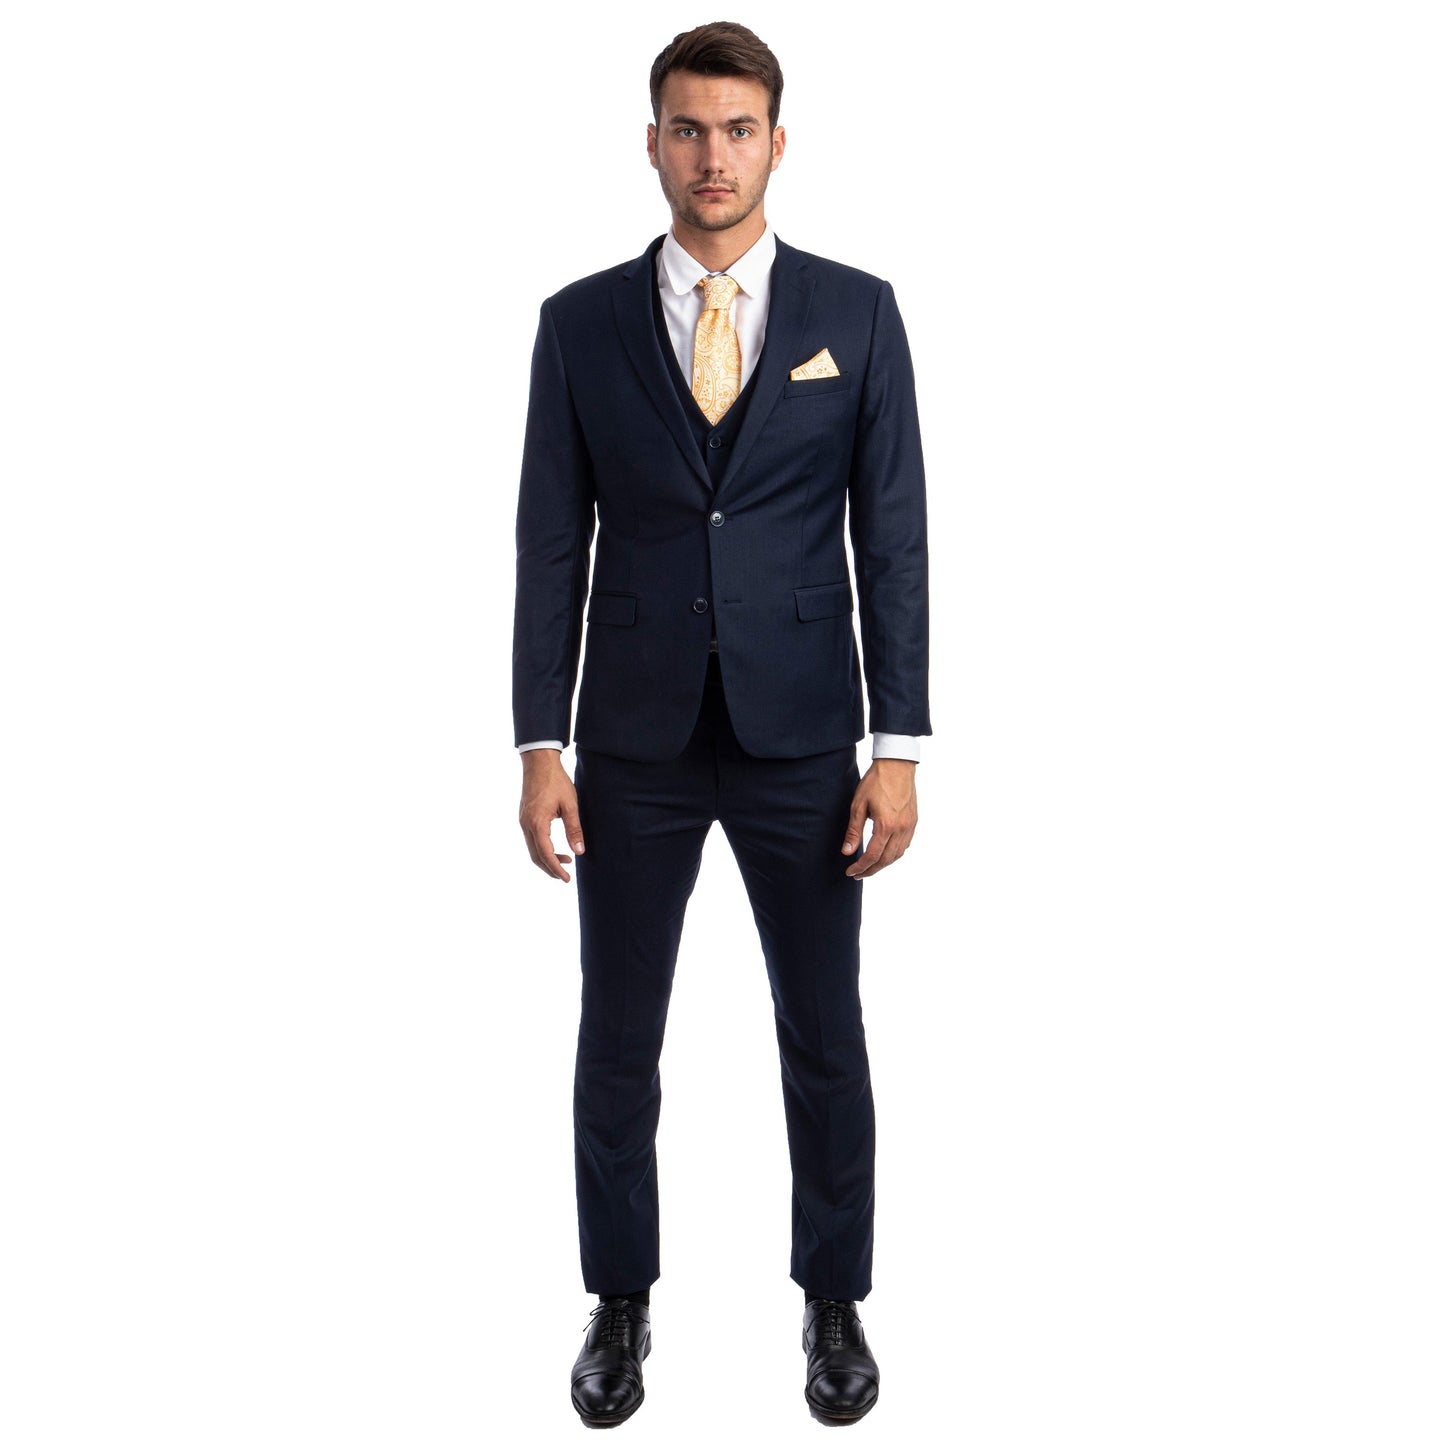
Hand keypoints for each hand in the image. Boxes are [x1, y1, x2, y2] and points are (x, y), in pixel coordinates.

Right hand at [519, 749, 585, 881]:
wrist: (539, 762)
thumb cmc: (556, 781)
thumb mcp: (570, 804)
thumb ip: (574, 829)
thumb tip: (579, 851)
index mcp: (537, 823)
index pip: (545, 854)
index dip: (556, 869)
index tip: (566, 879)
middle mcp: (526, 825)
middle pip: (536, 856)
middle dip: (550, 869)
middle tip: (565, 877)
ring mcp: (523, 821)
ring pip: (532, 849)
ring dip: (546, 859)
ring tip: (564, 861)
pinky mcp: (524, 817)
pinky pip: (531, 839)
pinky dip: (541, 849)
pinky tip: (554, 847)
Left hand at [841, 758, 917, 878]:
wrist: (897, 765)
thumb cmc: (876, 782)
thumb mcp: (858, 805)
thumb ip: (853, 831)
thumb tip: (847, 852)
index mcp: (886, 825)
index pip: (873, 856)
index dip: (861, 867)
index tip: (850, 872)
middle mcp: (901, 829)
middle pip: (886, 860)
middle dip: (871, 870)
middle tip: (858, 874)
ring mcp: (910, 826)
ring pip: (897, 855)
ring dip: (883, 864)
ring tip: (870, 867)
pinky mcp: (913, 821)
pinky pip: (905, 845)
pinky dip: (894, 854)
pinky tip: (885, 854)